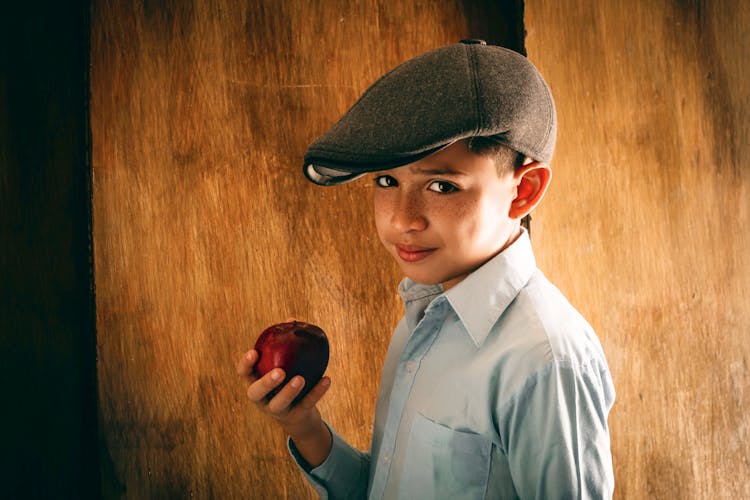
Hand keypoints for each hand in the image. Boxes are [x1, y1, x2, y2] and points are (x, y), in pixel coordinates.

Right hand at [237, 349, 332, 465]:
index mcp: (255, 382)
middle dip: (266, 383)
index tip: (253, 352)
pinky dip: (317, 392)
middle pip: (256, 393)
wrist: (299, 415)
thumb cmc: (287, 381)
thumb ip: (284, 345)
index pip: (244, 374)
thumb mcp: (283, 365)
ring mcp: (277, 411)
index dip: (245, 364)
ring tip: (300, 378)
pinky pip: (306, 404)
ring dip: (289, 391)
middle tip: (279, 372)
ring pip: (279, 404)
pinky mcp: (295, 417)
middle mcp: (262, 399)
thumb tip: (292, 320)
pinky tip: (327, 379)